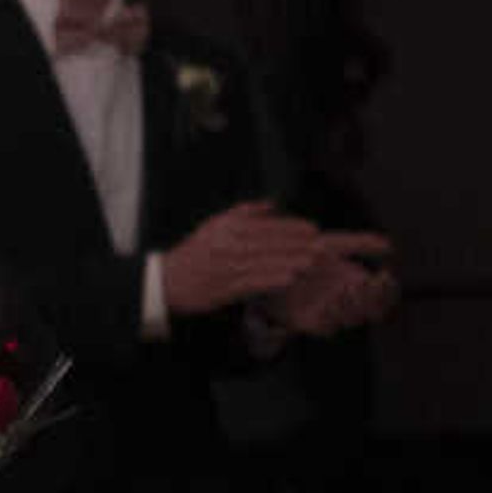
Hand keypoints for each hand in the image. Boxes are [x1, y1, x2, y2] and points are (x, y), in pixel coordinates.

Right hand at [156, 202, 330, 317]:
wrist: (167, 282)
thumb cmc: (194, 253)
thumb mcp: (214, 225)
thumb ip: (244, 213)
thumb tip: (272, 204)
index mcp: (228, 229)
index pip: (267, 226)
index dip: (292, 227)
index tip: (312, 229)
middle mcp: (229, 246)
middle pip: (272, 244)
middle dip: (300, 245)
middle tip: (324, 245)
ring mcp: (228, 267)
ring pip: (267, 262)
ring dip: (293, 261)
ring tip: (315, 260)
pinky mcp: (226, 288)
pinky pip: (255, 282)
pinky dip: (273, 279)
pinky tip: (291, 277)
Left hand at [266, 232, 398, 336]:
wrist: (268, 270)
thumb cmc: (304, 258)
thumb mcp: (332, 245)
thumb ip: (359, 244)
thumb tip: (389, 245)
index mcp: (357, 285)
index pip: (385, 295)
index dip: (389, 289)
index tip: (384, 274)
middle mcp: (347, 303)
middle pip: (374, 311)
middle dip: (373, 299)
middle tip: (367, 284)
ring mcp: (329, 314)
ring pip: (352, 318)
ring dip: (353, 305)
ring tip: (347, 289)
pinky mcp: (309, 322)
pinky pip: (327, 327)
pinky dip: (331, 316)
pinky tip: (329, 301)